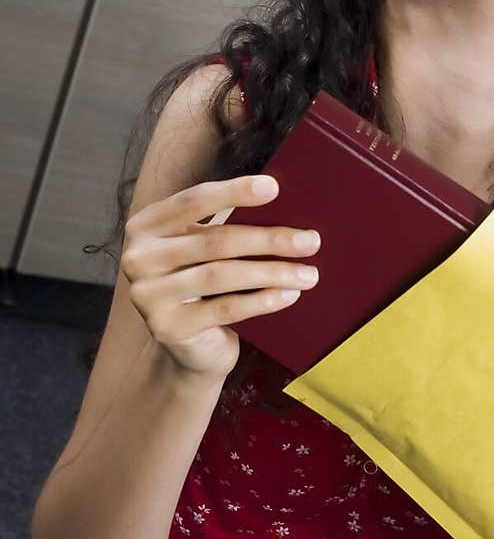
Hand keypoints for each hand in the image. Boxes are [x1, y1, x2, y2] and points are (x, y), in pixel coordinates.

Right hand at [121, 175, 320, 379]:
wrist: (192, 350)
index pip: (194, 200)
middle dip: (268, 239)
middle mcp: (138, 257)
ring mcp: (148, 295)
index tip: (274, 188)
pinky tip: (289, 295)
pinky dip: (261, 300)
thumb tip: (285, 209)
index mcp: (146, 226)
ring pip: (221, 275)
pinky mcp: (167, 327)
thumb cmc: (206, 290)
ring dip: (272, 272)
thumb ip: (224, 228)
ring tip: (308, 274)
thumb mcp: (205, 252)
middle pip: (214, 240)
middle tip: (310, 241)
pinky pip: (224, 309)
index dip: (234, 191)